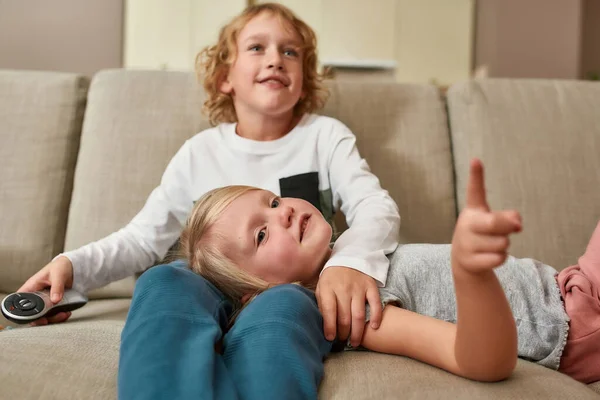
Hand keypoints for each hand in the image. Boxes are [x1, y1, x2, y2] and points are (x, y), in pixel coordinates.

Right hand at [17, 256, 73, 325]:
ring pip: (44, 315)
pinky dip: (60, 315)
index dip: (25, 313)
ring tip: (64, 314)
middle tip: (53, 318)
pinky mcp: (54, 303)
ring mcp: (45, 300)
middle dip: (43, 318)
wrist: (73, 266)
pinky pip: (54, 313)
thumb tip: (55, 300)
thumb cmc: (60, 267)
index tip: (37, 318)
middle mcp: (36, 296)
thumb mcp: (58, 275)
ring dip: (54, 318)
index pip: (21, 302)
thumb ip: (57, 287)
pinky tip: (67, 312)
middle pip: (33, 313)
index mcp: (32, 287)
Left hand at [316, 266, 381, 346]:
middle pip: (345, 316)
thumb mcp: (321, 287)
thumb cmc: (331, 278)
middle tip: (343, 341)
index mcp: (328, 288)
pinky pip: (375, 304)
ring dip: (357, 332)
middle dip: (344, 333)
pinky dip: (376, 317)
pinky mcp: (371, 286)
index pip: (329, 310)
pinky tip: (374, 328)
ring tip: (355, 342)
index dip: (330, 326)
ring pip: (359, 314)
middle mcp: (344, 288)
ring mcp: (358, 287)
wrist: (348, 258)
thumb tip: (322, 325)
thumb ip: (321, 304)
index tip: (330, 338)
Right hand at [452, 159, 521, 274]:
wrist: (464, 260)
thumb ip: (508, 218)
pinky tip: (490, 256)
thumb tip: (517, 222)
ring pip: (501, 243)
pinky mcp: (469, 261)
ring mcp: (466, 243)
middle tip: (515, 228)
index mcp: (473, 210)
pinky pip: (498, 258)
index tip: (476, 160)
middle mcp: (466, 224)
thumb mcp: (493, 223)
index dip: (476, 176)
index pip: (474, 191)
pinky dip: (501, 258)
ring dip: (504, 245)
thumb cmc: (483, 235)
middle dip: (508, 226)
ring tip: (493, 245)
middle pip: (495, 222)